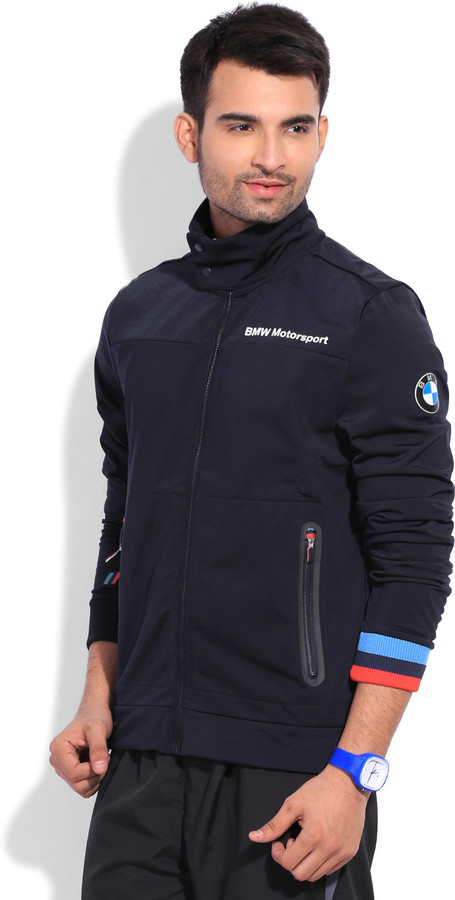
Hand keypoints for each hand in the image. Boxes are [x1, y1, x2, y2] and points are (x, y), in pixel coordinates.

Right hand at [49, 704, 112, 797]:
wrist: (95, 713)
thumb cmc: (95, 717)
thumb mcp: (98, 729)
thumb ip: (99, 748)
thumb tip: (99, 769)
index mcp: (58, 748)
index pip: (74, 773)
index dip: (92, 770)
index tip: (104, 757)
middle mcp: (56, 759)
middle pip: (76, 783)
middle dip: (95, 774)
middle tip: (104, 758)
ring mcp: (62, 767)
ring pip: (80, 788)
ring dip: (95, 778)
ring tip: (100, 759)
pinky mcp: (69, 772)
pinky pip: (82, 787)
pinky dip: (93, 779)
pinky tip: (96, 764)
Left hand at [248, 766, 368, 881]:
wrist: (348, 782)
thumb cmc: (321, 790)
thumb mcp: (293, 804)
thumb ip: (274, 825)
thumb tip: (255, 837)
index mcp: (314, 836)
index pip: (288, 863)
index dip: (278, 854)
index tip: (280, 842)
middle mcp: (330, 848)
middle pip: (301, 874)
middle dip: (291, 862)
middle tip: (291, 843)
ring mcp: (342, 852)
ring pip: (316, 875)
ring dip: (305, 863)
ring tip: (305, 843)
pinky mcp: (350, 852)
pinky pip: (331, 870)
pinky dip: (320, 863)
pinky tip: (317, 845)